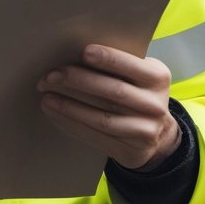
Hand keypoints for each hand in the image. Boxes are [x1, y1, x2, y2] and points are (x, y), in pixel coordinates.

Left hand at [37, 44, 178, 170]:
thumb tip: (74, 53)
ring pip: (101, 117)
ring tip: (46, 97)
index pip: (132, 66)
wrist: (157, 135)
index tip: (84, 52)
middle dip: (78, 81)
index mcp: (157, 78)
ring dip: (69, 106)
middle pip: (112, 91)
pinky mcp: (130, 150)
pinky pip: (95, 136)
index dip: (109, 58)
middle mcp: (155, 104)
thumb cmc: (137, 94)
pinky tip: (55, 114)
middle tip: (51, 76)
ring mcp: (145, 130)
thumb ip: (119, 66)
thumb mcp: (139, 77)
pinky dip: (71, 124)